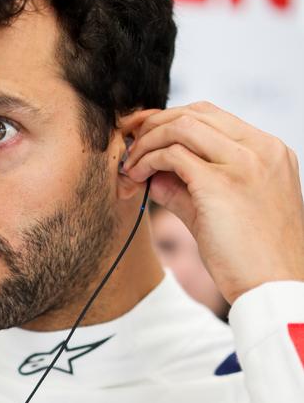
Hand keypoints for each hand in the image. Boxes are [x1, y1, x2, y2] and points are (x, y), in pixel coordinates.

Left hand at [122, 102, 303, 303]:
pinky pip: (172, 154)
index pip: (210, 115)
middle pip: (193, 113)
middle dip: (152, 124)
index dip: (169, 119)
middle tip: (128, 143)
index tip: (143, 134)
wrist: (273, 290)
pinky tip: (137, 177)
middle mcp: (260, 149)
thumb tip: (150, 171)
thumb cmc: (249, 254)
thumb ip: (186, 184)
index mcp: (268, 150)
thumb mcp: (219, 208)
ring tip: (131, 165)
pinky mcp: (222, 183)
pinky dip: (147, 160)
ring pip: (180, 126)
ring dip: (146, 142)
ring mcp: (245, 163)